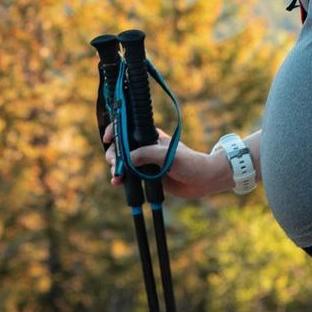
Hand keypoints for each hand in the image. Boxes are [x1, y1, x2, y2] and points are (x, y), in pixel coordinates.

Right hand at [102, 123, 217, 199]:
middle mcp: (146, 148)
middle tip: (115, 164)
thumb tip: (125, 160)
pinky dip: (122, 179)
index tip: (108, 139)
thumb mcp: (167, 156)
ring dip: (116, 168)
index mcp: (151, 136)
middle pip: (121, 147)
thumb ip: (146, 155)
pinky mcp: (148, 176)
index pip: (128, 129)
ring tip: (117, 177)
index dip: (115, 131)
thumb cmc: (190, 162)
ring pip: (123, 163)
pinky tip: (117, 183)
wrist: (203, 181)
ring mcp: (146, 162)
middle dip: (114, 155)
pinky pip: (130, 176)